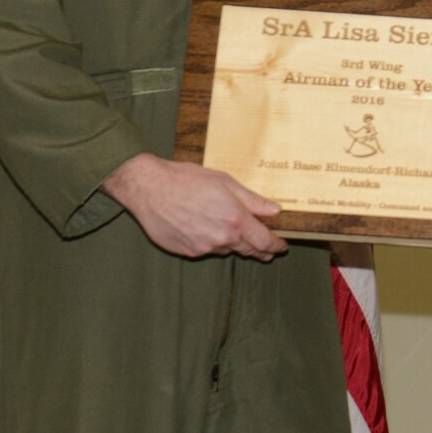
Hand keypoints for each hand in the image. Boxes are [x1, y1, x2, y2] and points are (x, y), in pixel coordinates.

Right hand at [101, 153, 286, 259]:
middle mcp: (221, 238)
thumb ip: (253, 200)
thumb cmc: (187, 180)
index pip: (263, 241)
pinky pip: (206, 250)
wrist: (149, 189)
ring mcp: (202, 247)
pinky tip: (205, 228)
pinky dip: (211, 242)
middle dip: (259, 249)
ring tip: (231, 231)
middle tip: (268, 249)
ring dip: (233, 243)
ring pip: (226, 249)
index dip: (275, 245)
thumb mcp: (226, 183)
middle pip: (248, 249)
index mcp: (235, 220)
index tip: (282, 246)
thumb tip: (276, 211)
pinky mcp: (186, 251)